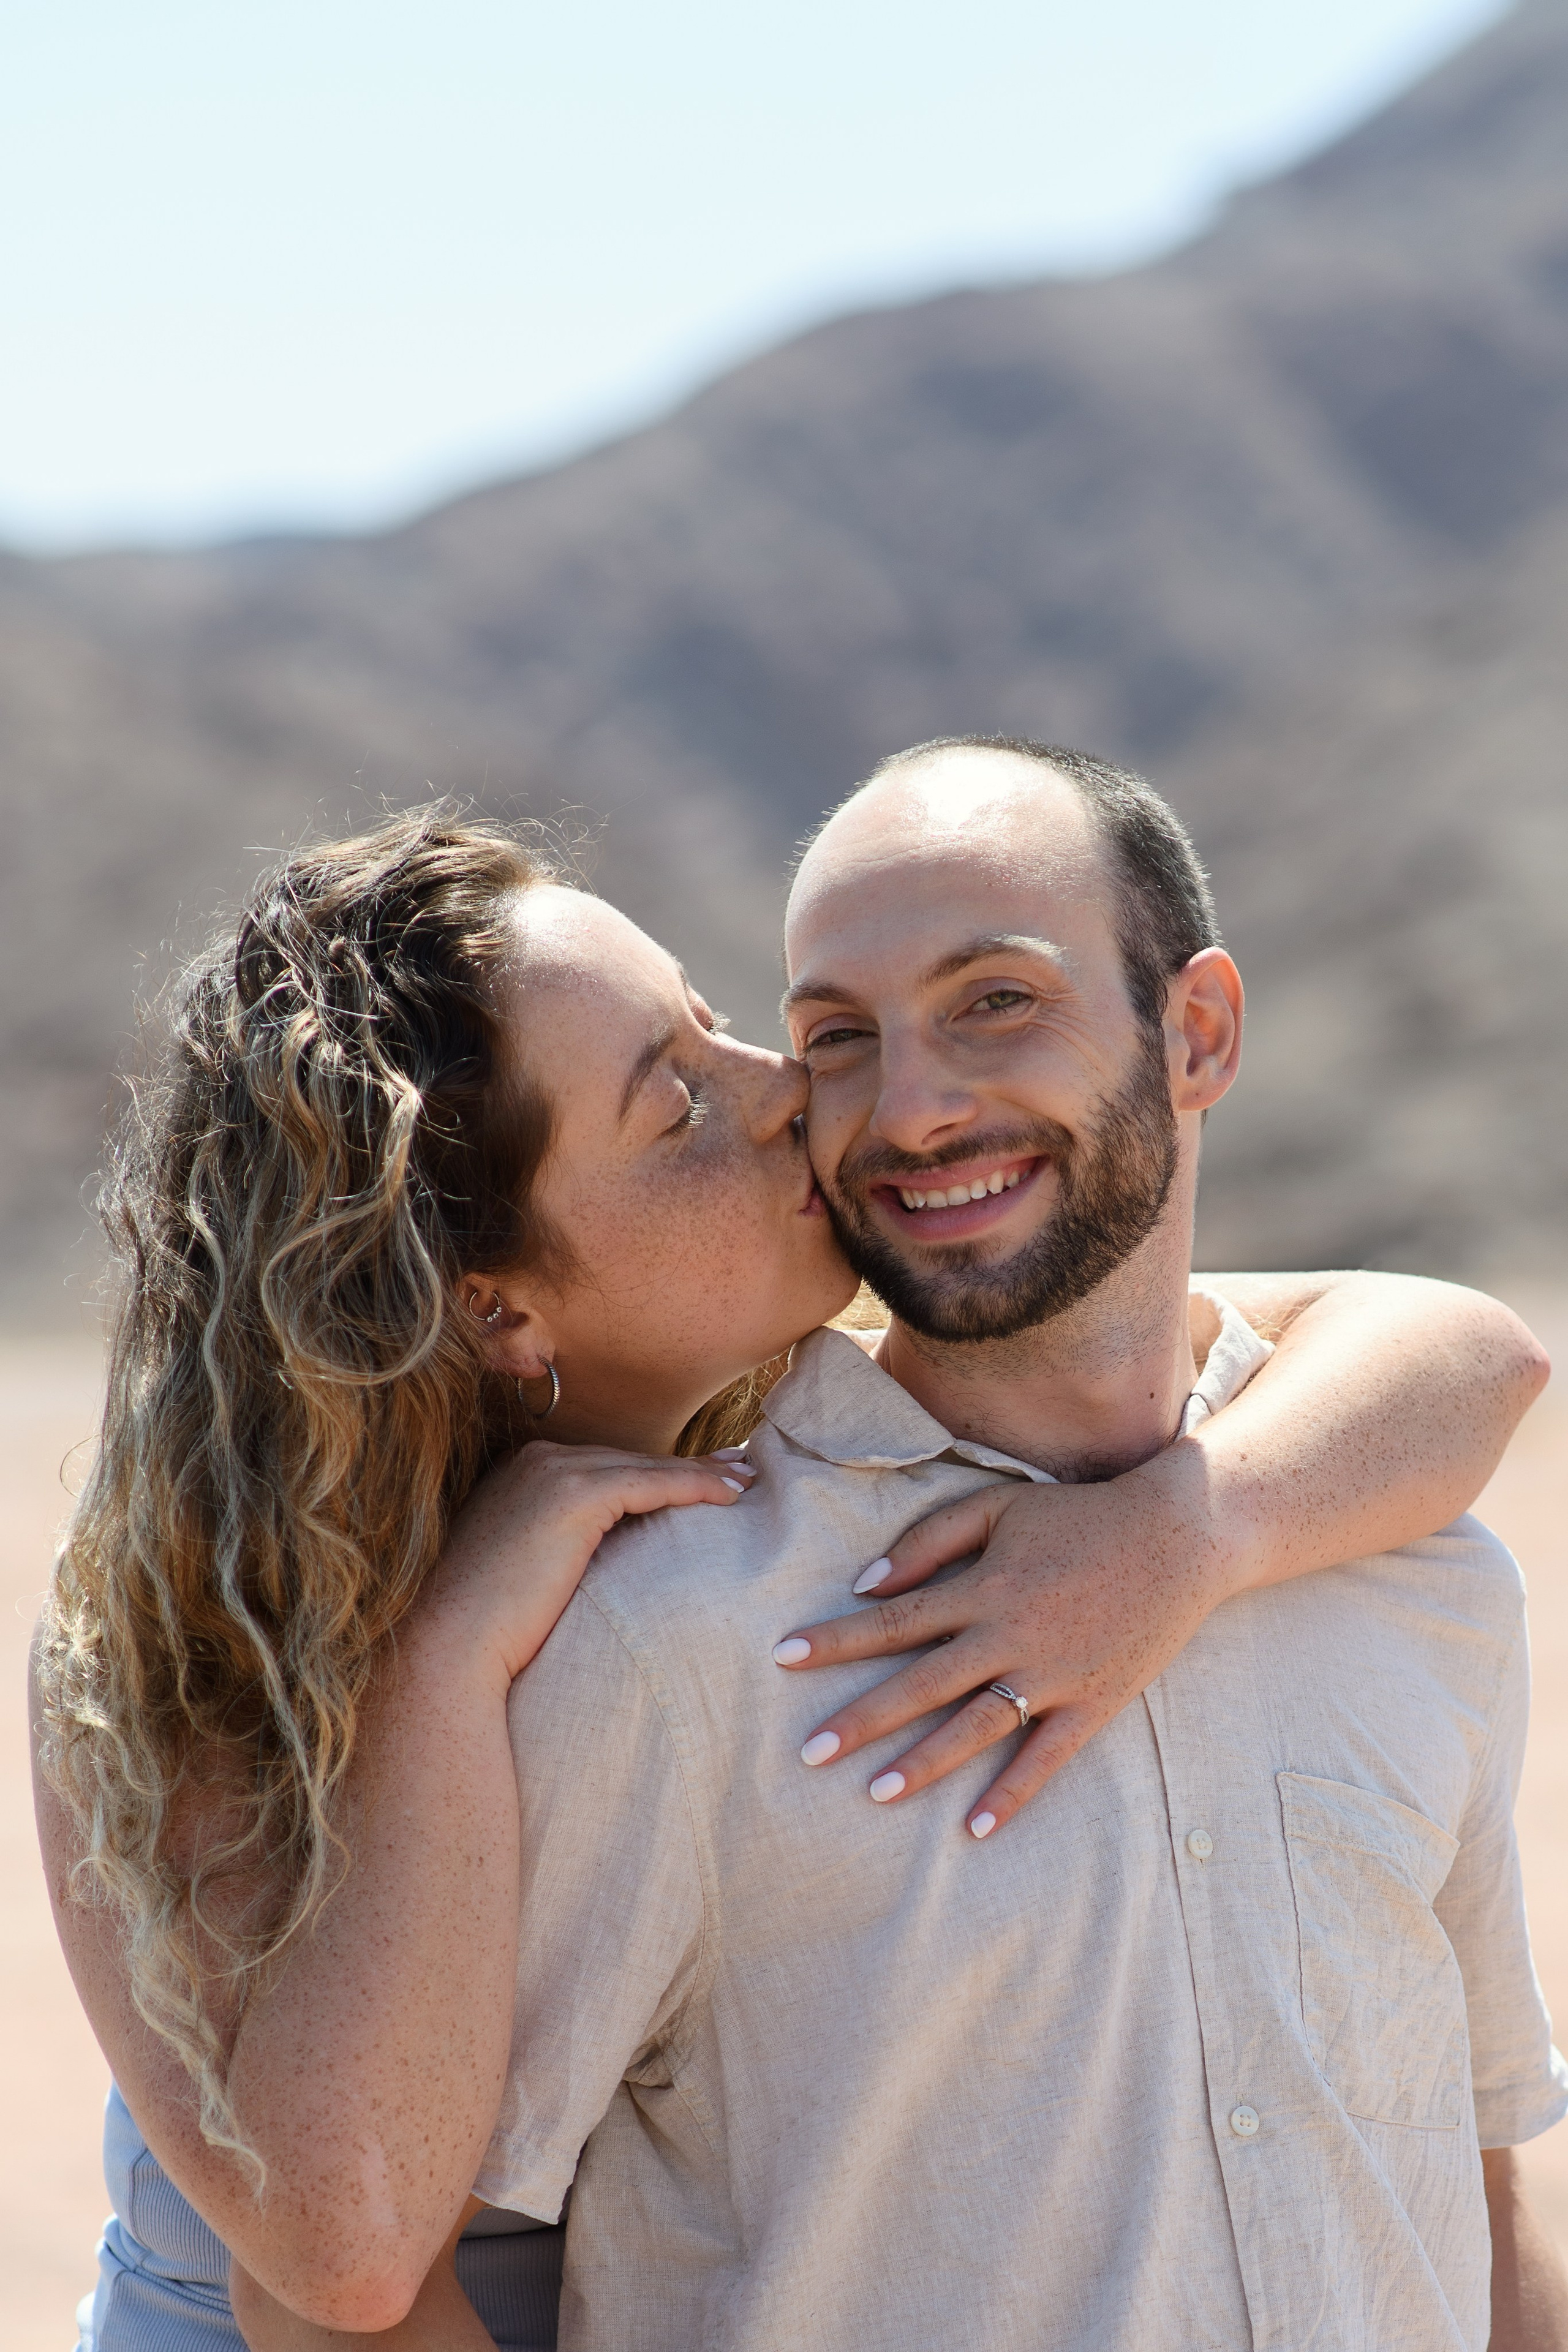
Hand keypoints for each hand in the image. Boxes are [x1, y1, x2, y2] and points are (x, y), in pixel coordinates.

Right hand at [422, 1440, 756, 1686]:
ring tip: (746, 1481)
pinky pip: (652, 1483)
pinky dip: (695, 1487)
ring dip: (703, 1474)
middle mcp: (538, 1461)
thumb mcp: (530, 1575)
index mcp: (523, 1475)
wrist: (449, 1648)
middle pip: (631, 1461)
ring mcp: (554, 1471)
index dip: (659, 1474)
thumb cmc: (491, 1632)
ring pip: (646, 1468)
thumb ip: (564, 1551)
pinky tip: (730, 1496)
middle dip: (688, 1467)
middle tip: (739, 1470)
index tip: (706, 1479)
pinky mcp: (574, 1493)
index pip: (607, 1469)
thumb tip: (613, 1560)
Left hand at [772, 1453, 1229, 1837]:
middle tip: (808, 1753)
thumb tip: (867, 1584)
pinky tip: (976, 1828)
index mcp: (984, 1587)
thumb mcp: (998, 1507)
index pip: (894, 1621)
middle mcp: (1012, 1635)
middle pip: (922, 1685)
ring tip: (873, 1793)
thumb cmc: (1078, 1516)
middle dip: (861, 1718)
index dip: (836, 1640)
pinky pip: (1049, 1757)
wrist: (1178, 1536)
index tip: (783, 1657)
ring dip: (924, 1763)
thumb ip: (929, 1541)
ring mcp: (1055, 1674)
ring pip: (977, 1728)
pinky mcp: (1095, 1702)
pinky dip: (1014, 1794)